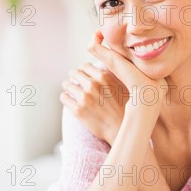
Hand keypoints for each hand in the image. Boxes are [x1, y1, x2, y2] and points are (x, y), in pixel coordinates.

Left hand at [60, 30, 168, 144]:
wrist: (122, 130)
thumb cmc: (126, 109)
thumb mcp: (126, 86)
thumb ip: (117, 73)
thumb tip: (111, 59)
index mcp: (105, 76)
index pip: (85, 66)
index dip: (84, 71)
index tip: (85, 76)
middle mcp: (93, 85)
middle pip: (74, 73)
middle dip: (75, 77)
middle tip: (77, 83)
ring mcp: (84, 98)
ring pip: (67, 84)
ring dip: (69, 87)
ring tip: (72, 92)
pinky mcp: (77, 110)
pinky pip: (64, 97)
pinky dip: (66, 98)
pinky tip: (71, 101)